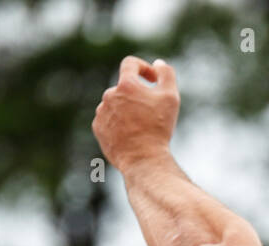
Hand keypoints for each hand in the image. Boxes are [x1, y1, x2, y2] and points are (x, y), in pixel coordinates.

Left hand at [93, 56, 179, 170]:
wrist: (143, 159)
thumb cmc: (158, 128)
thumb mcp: (170, 97)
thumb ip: (166, 74)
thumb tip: (158, 64)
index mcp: (126, 85)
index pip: (130, 64)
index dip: (143, 68)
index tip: (153, 79)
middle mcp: (109, 95)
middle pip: (124, 88)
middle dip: (137, 95)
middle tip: (152, 113)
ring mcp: (101, 112)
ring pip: (115, 104)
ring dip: (127, 110)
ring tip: (141, 127)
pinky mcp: (98, 128)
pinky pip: (108, 120)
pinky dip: (119, 123)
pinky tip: (131, 135)